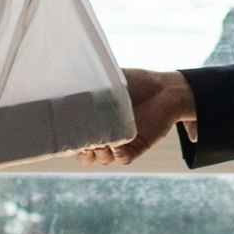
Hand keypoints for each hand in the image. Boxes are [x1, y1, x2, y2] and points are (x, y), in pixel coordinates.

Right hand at [77, 66, 195, 165]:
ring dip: (101, 155)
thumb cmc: (138, 82)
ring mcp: (122, 142)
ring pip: (105, 159)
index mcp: (97, 120)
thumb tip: (72, 75)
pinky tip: (117, 147)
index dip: (71, 141)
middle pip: (87, 155)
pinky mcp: (138, 147)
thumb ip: (93, 80)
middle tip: (85, 143)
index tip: (67, 135)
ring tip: (101, 145)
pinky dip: (119, 155)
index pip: (77, 137)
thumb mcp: (112, 80)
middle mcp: (107, 134)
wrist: (165, 88)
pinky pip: (125, 158)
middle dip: (84, 153)